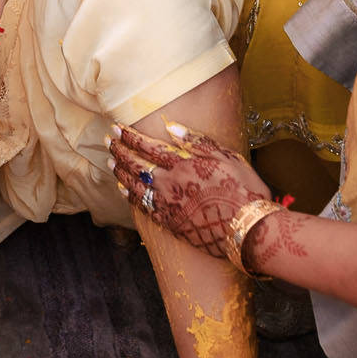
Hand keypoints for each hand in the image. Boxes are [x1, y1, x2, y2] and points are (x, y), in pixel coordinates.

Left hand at [110, 122, 270, 261]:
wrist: (249, 230)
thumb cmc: (244, 190)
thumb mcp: (228, 157)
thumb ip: (198, 142)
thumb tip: (171, 127)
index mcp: (183, 164)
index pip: (148, 146)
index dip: (130, 136)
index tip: (117, 128)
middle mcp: (169, 184)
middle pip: (136, 164)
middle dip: (119, 150)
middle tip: (108, 140)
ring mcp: (167, 205)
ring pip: (134, 185)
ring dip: (120, 171)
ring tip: (110, 161)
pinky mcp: (170, 222)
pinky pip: (141, 207)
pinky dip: (129, 196)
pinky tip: (122, 189)